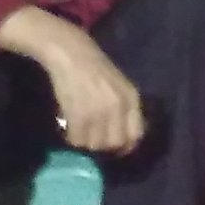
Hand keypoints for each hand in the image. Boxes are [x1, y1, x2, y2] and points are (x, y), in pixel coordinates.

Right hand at [30, 20, 144, 154]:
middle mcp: (119, 107)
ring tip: (79, 131)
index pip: (136, 134)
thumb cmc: (95, 69)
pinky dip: (71, 138)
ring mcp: (99, 112)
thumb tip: (121, 138)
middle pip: (114, 143)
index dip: (126, 146)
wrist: (73, 54)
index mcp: (132, 99)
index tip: (115, 150)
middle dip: (103, 146)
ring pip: (94, 144)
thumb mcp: (119, 87)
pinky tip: (68, 128)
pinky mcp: (79, 114)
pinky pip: (76, 139)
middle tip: (92, 139)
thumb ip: (123, 109)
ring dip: (85, 142)